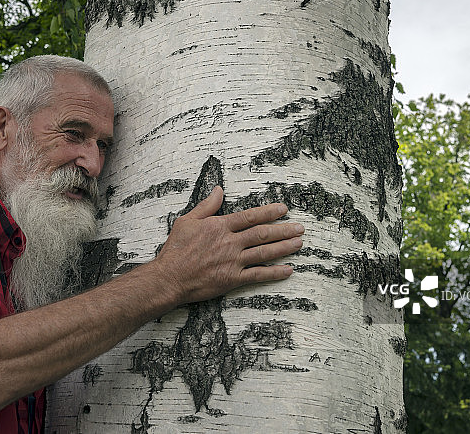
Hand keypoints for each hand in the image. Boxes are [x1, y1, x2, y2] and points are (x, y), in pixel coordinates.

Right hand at [152, 185, 301, 303]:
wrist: (169, 278)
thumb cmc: (175, 250)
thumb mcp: (187, 221)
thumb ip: (206, 205)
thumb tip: (219, 189)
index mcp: (219, 226)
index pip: (250, 216)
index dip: (269, 212)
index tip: (283, 209)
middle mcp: (230, 242)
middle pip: (263, 233)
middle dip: (284, 230)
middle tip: (300, 227)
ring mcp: (233, 261)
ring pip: (265, 252)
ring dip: (284, 247)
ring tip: (299, 243)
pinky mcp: (232, 279)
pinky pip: (258, 275)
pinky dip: (275, 273)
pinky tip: (288, 270)